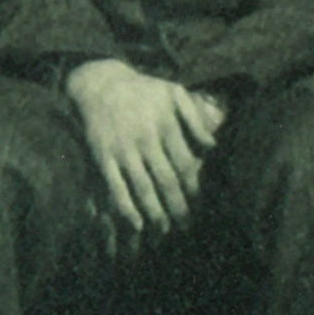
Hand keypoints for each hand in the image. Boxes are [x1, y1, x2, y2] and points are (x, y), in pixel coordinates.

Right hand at [69, 57, 221, 233]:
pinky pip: (115, 187)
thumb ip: (195, 117)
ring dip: (155, 213)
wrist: (101, 83)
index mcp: (166, 124)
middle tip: (186, 226)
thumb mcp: (173, 92)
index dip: (193, 187)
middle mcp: (146, 138)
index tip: (200, 204)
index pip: (184, 163)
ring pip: (142, 188)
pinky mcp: (102, 156)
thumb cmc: (143, 90)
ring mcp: (123, 149)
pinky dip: (125, 207)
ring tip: (164, 231)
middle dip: (177, 207)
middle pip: (166, 180)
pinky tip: (136, 224)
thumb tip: (212, 145)